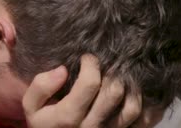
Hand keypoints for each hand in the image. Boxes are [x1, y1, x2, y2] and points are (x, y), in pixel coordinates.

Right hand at [22, 55, 164, 127]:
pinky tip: (142, 92)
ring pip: (133, 107)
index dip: (91, 64)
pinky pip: (143, 122)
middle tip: (107, 65)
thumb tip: (62, 70)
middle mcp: (92, 127)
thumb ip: (40, 87)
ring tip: (122, 76)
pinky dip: (148, 106)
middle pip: (114, 92)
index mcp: (68, 117)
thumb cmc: (45, 121)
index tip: (87, 58)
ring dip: (131, 87)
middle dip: (112, 71)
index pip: (90, 84)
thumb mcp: (32, 107)